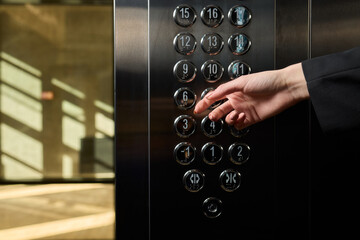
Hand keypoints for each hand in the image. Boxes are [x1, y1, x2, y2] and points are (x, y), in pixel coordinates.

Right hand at [194, 63, 309, 129]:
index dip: (205, 103)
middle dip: (214, 114)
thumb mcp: (241, 82)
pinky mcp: (253, 118)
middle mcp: (238, 100)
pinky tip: (240, 119)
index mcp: (234, 90)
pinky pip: (240, 124)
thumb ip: (225, 90)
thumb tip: (211, 95)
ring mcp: (245, 110)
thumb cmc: (266, 81)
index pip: (215, 97)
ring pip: (230, 118)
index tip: (197, 108)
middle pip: (221, 109)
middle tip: (211, 117)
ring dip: (229, 119)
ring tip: (233, 116)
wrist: (284, 89)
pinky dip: (238, 124)